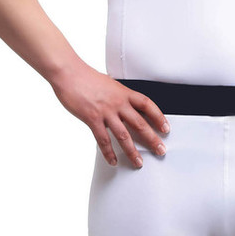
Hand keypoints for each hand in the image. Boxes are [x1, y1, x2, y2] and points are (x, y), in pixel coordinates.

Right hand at [50, 61, 169, 167]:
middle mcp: (118, 103)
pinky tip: (113, 160)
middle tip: (160, 150)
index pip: (147, 105)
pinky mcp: (92, 119)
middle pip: (140, 124)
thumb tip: (124, 105)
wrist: (69, 73)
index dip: (159, 117)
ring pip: (124, 136)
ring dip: (132, 151)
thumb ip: (118, 96)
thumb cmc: (86, 77)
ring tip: (139, 162)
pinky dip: (108, 152)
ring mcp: (106, 112)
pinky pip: (103, 139)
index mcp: (124, 92)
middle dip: (152, 139)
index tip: (166, 128)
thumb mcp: (109, 84)